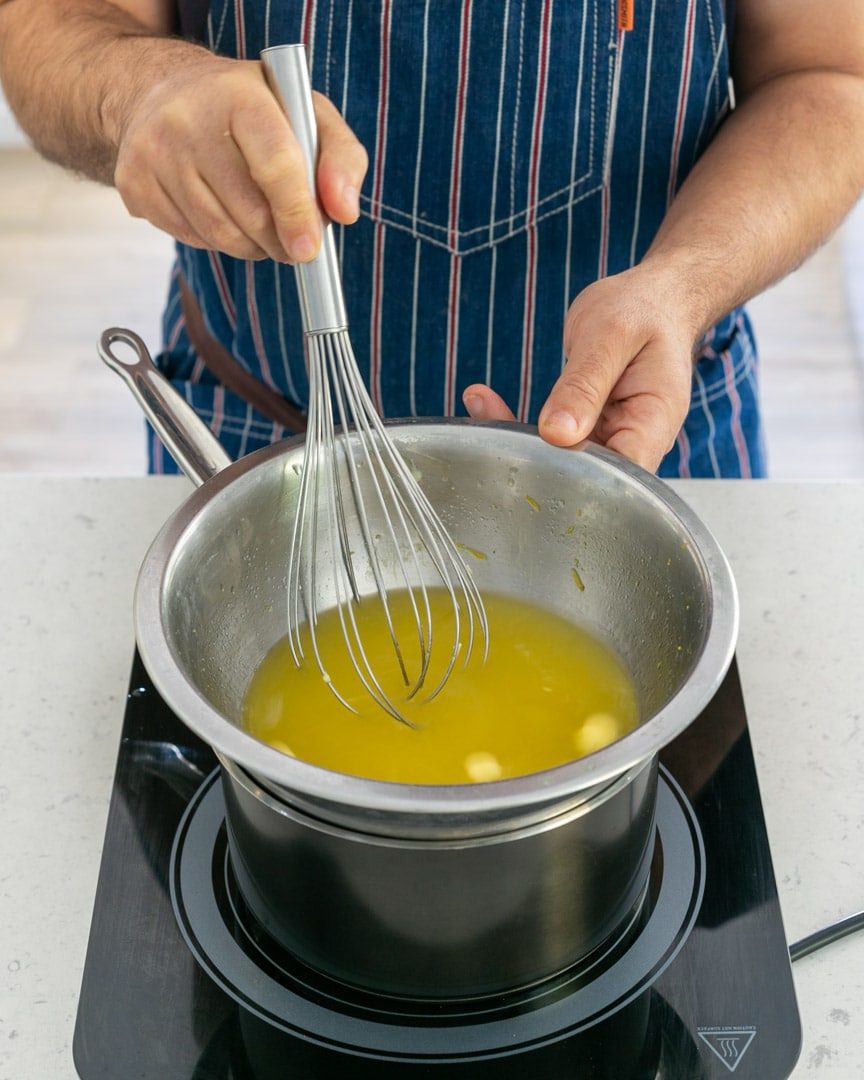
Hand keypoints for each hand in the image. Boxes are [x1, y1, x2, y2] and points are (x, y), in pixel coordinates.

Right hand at [113, 53, 367, 261]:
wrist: (161, 92)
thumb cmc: (252, 110)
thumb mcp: (307, 113)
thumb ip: (342, 158)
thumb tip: (344, 213)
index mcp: (238, 95)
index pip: (274, 164)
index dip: (296, 213)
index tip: (310, 248)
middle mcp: (186, 119)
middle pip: (249, 212)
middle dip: (280, 240)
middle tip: (294, 243)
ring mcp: (153, 153)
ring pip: (220, 234)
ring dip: (253, 246)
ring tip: (261, 228)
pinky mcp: (134, 184)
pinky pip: (192, 238)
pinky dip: (218, 241)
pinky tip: (222, 213)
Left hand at [462, 263, 699, 472]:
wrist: (650, 302)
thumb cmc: (642, 311)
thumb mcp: (611, 335)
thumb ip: (584, 385)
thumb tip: (556, 434)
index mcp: (654, 424)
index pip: (620, 477)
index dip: (578, 480)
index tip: (533, 455)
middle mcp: (633, 442)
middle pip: (585, 477)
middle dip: (534, 459)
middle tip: (490, 431)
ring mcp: (609, 441)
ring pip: (560, 462)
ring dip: (516, 439)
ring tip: (481, 403)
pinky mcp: (586, 433)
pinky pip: (549, 441)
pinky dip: (515, 423)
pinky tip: (484, 400)